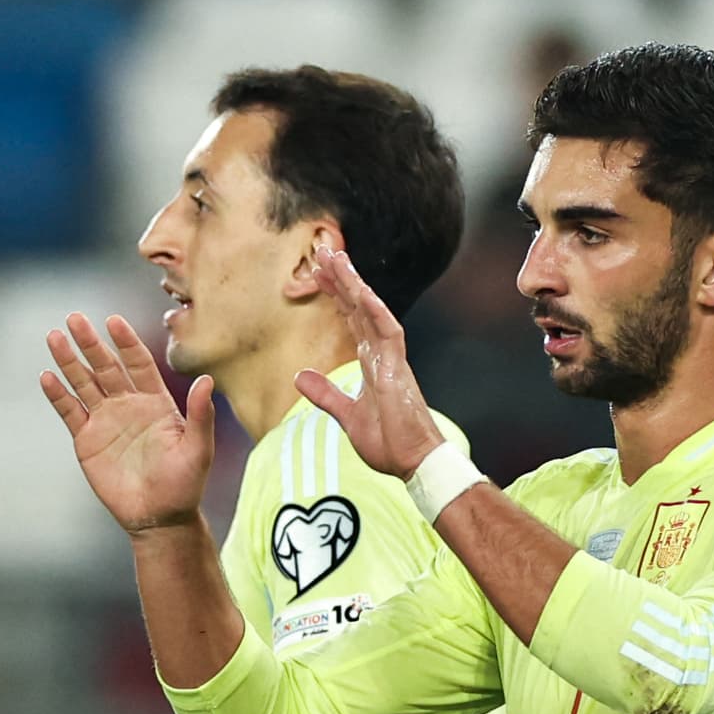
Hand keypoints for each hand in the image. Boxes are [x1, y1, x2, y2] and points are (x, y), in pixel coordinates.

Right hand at [44, 312, 215, 534]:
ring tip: (54, 337)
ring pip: (83, 383)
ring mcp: (105, 420)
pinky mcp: (87, 440)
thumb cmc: (184, 485)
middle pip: (105, 366)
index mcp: (155, 401)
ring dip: (69, 361)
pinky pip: (70, 411)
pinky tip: (48, 377)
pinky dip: (58, 395)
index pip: (137, 362)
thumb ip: (200, 414)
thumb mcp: (198, 449)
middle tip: (75, 318)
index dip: (126, 342)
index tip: (113, 321)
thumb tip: (207, 380)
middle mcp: (127, 404)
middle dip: (90, 343)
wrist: (159, 517)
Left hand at [291, 248, 444, 479]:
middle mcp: (382, 354)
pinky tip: (363, 293)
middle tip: (322, 251)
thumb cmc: (389, 442)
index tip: (317, 273)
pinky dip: (377, 312)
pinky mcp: (399, 371)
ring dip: (355, 284)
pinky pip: (389, 334)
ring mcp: (392, 360)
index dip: (335, 294)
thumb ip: (326, 393)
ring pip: (372, 312)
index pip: (351, 319)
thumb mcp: (346, 415)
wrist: (413, 462)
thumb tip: (301, 377)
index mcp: (372, 362)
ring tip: (337, 258)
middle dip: (341, 278)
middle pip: (359, 307)